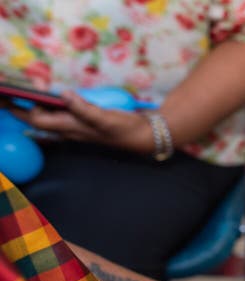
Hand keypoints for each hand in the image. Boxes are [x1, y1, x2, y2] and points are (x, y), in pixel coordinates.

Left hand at [11, 91, 151, 153]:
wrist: (145, 137)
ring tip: (27, 92)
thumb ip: (83, 108)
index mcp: (71, 127)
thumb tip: (63, 94)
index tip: (5, 95)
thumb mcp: (105, 118)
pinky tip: (55, 98)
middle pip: (38, 119)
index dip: (19, 108)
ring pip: (49, 118)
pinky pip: (62, 115)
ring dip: (36, 106)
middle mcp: (71, 128)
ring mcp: (78, 126)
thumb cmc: (126, 130)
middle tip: (9, 93)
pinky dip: (53, 106)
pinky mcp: (87, 122)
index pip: (36, 118)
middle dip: (21, 107)